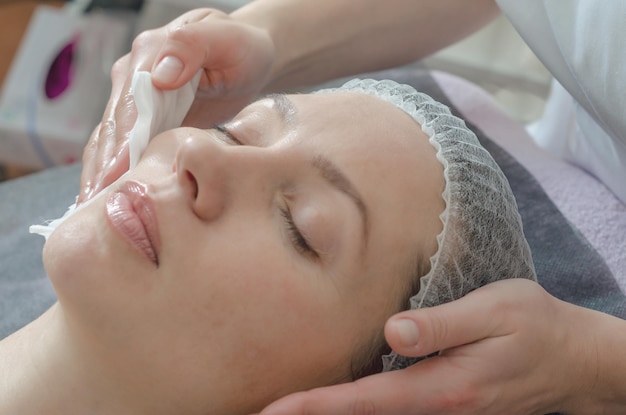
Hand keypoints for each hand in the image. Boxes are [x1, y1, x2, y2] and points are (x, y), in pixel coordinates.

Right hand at [79, 8, 273, 202]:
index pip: (131, 104)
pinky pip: (125, 150)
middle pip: (113, 127)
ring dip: (100, 175)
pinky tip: (106, 200)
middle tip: (97, 205)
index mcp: (150, 54)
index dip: (123, 140)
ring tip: (93, 211)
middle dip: (103, 166)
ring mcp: (138, 103)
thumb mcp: (226, 38)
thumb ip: (191, 47)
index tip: (116, 172)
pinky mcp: (147, 123)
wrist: (249, 58)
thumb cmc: (242, 48)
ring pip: (110, 141)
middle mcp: (135, 78)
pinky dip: (113, 174)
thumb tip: (159, 75)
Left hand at [257, 279, 598, 414]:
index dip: (317, 406)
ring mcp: (443, 408)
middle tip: (264, 412)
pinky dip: (359, 406)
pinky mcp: (447, 401)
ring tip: (290, 407)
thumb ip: (442, 324)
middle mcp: (438, 404)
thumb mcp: (497, 311)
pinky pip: (395, 407)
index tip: (274, 411)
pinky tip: (340, 399)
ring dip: (332, 411)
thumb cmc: (537, 327)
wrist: (576, 359)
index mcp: (444, 385)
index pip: (366, 400)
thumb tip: (392, 331)